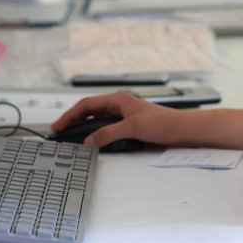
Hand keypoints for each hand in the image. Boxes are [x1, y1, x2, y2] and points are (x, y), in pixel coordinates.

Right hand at [51, 92, 185, 148]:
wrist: (183, 130)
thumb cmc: (164, 123)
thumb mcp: (133, 128)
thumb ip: (109, 133)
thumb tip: (89, 141)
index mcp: (118, 100)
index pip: (87, 105)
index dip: (70, 115)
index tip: (58, 125)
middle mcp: (120, 106)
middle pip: (90, 111)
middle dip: (73, 121)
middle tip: (60, 133)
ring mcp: (124, 116)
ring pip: (98, 121)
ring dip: (84, 128)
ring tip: (72, 138)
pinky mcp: (130, 127)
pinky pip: (107, 129)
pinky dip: (97, 135)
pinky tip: (93, 143)